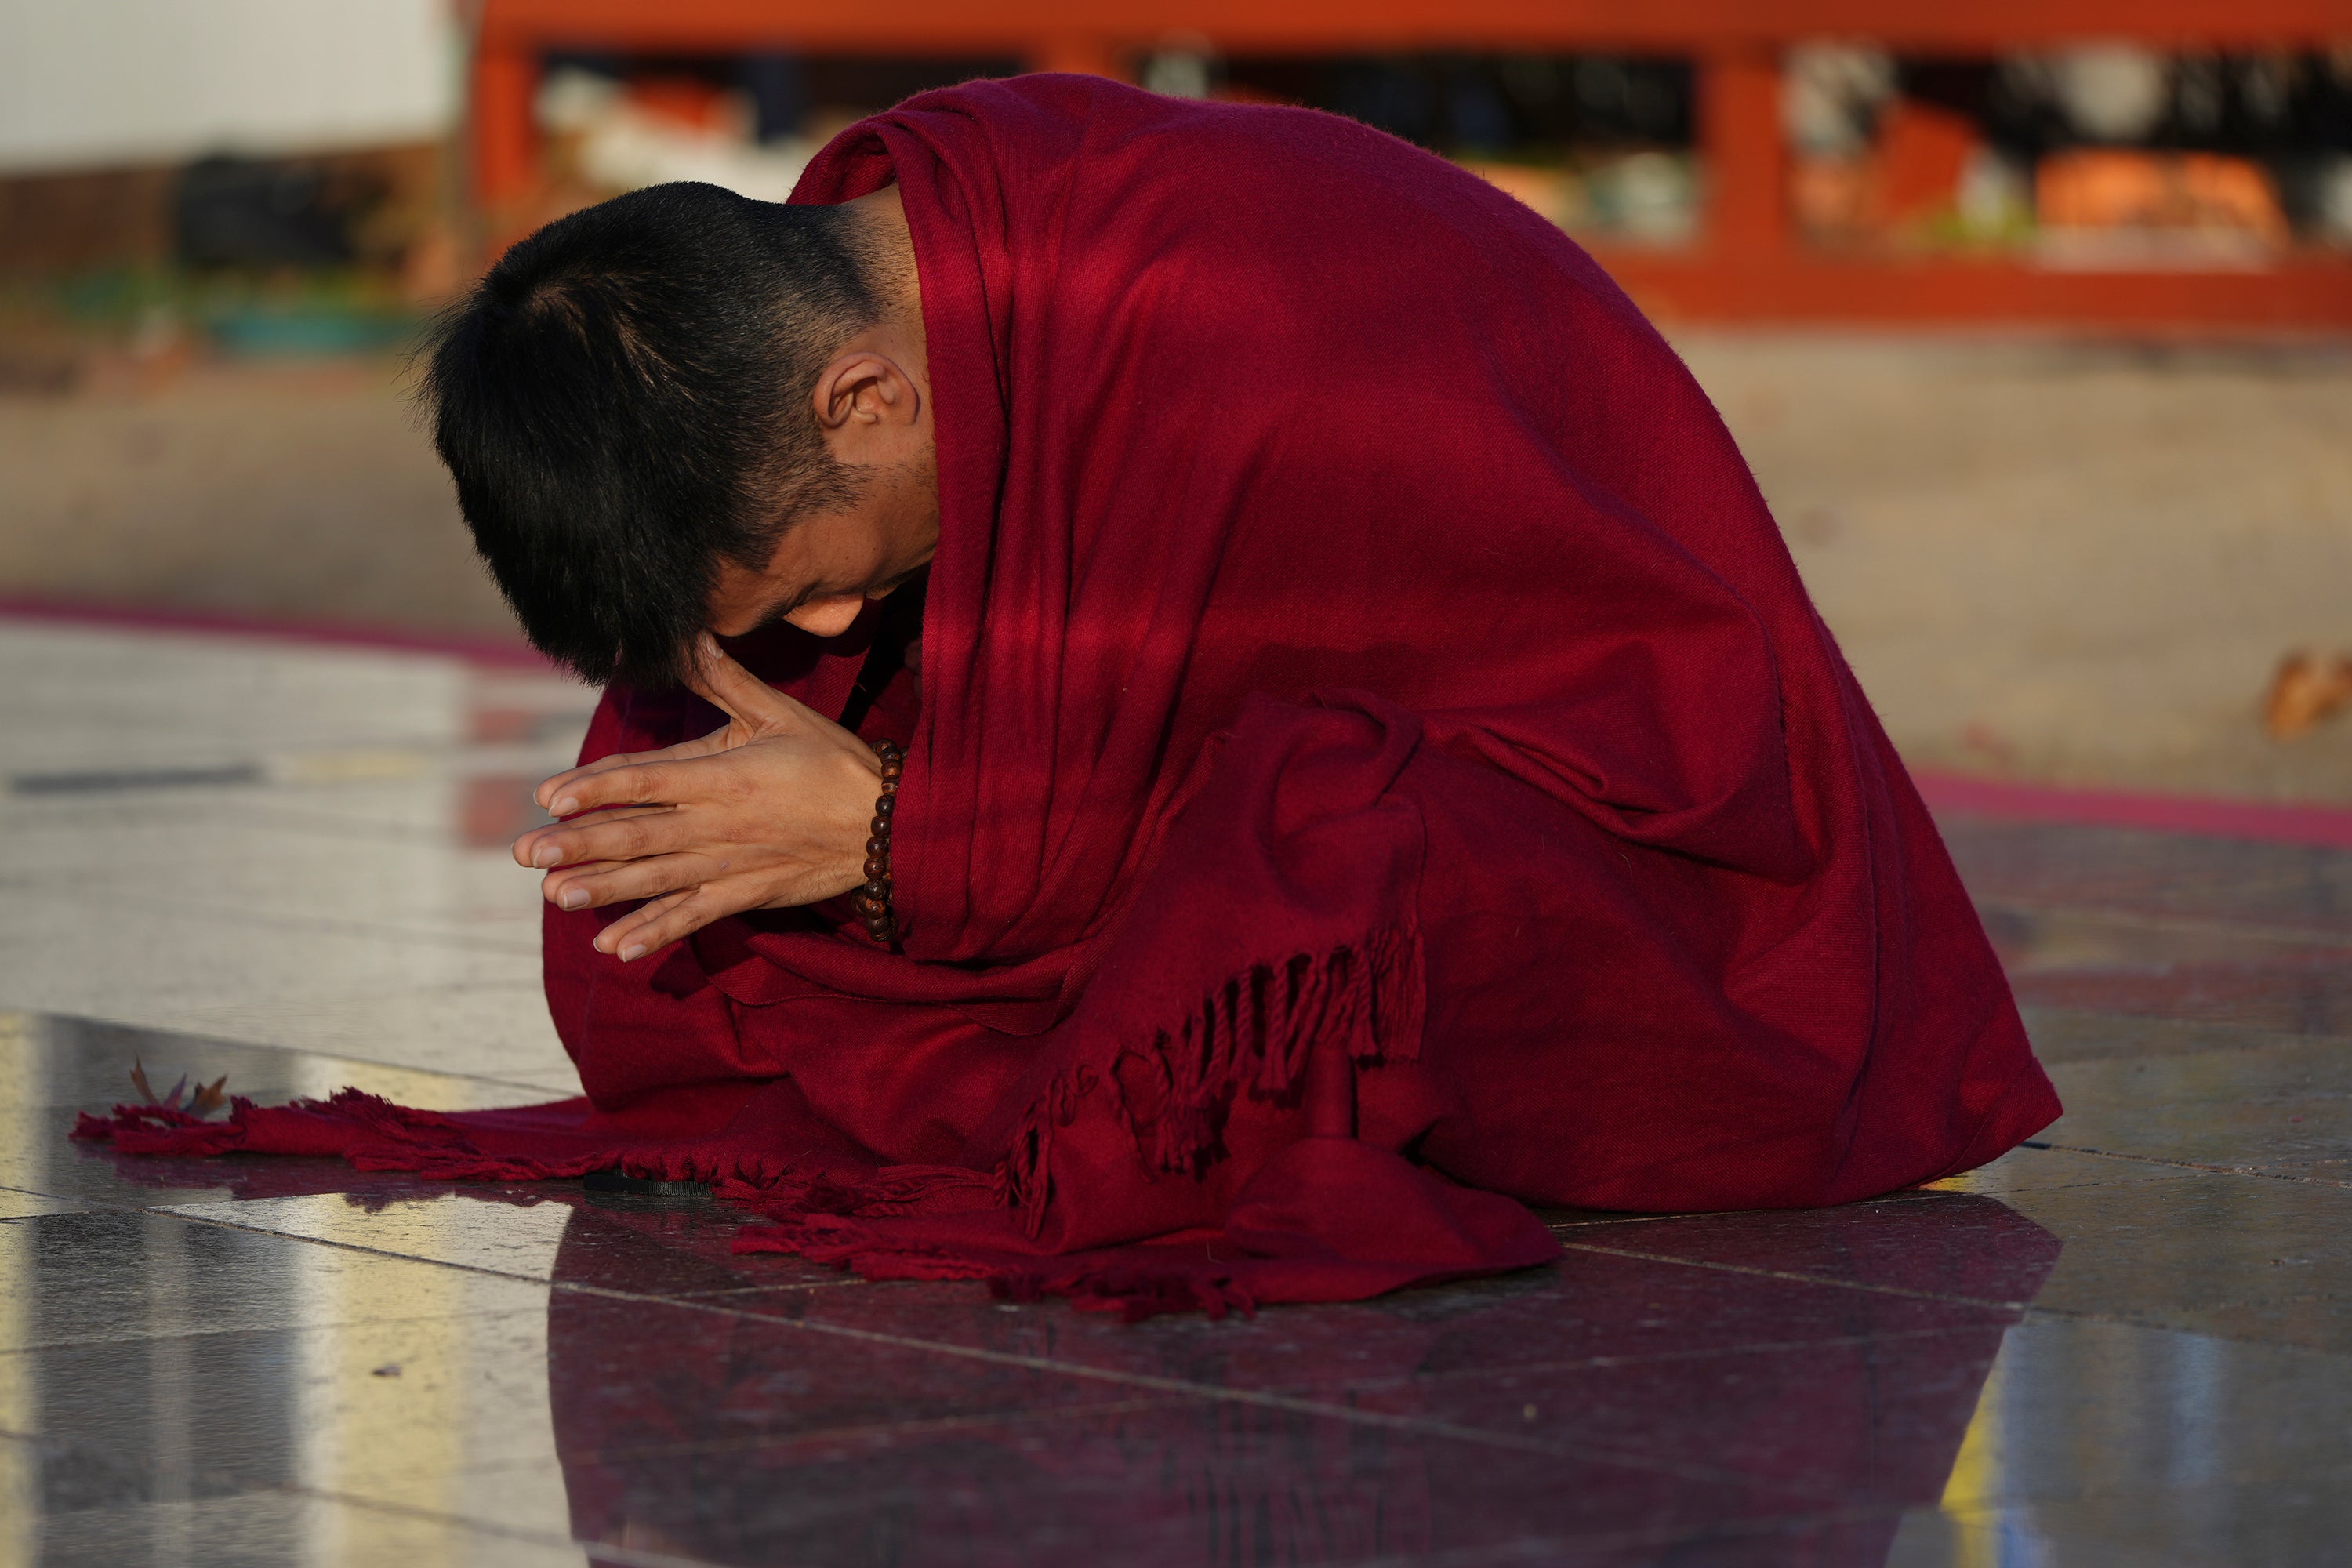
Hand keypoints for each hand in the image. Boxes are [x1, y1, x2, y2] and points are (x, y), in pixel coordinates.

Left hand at [512, 636, 882, 960]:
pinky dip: (653, 932)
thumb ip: (724, 679)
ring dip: (603, 889)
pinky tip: (612, 947)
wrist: (888, 825)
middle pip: (638, 833)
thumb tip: (688, 631)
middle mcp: (718, 823)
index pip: (647, 779)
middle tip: (526, 852)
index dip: (597, 787)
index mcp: (723, 774)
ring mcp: (730, 864)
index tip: (549, 796)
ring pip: (655, 878)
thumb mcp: (779, 713)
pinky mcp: (746, 895)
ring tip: (554, 895)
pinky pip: (692, 916)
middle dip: (579, 844)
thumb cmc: (831, 762)